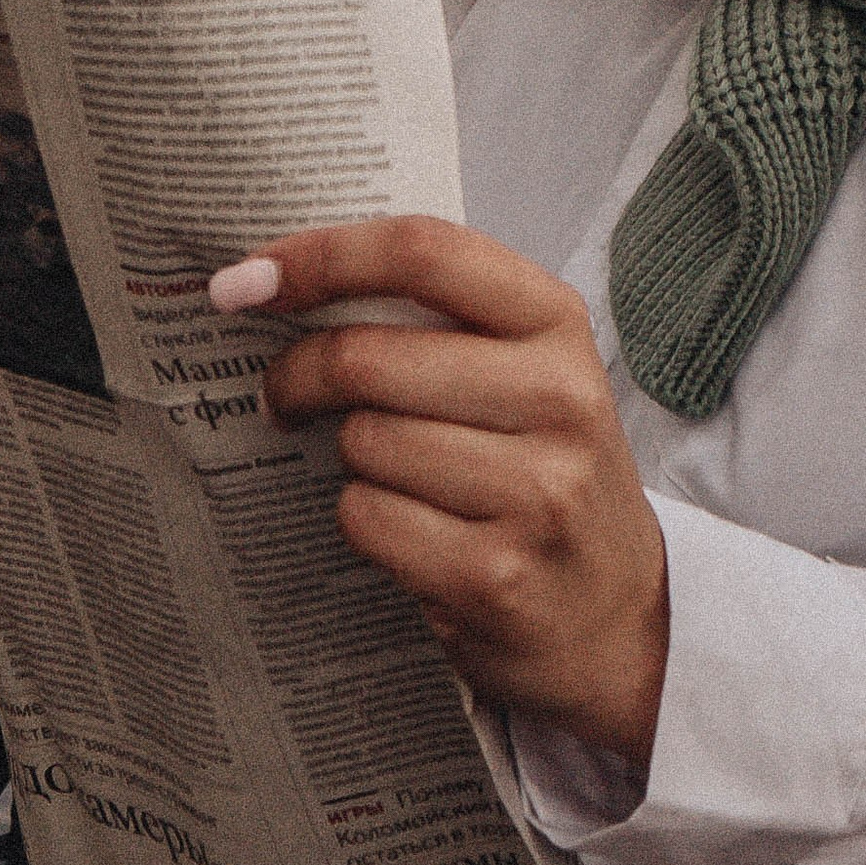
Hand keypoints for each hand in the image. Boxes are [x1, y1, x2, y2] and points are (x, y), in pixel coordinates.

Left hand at [211, 218, 668, 765]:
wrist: (620, 613)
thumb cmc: (544, 468)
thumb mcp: (526, 370)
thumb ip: (438, 319)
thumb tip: (280, 280)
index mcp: (556, 322)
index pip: (422, 252)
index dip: (322, 255)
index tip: (245, 278)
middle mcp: (557, 398)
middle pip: (369, 357)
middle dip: (299, 373)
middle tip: (284, 392)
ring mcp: (534, 492)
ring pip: (364, 442)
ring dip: (349, 458)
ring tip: (385, 473)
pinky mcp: (495, 575)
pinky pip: (369, 520)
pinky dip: (364, 520)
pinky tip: (405, 530)